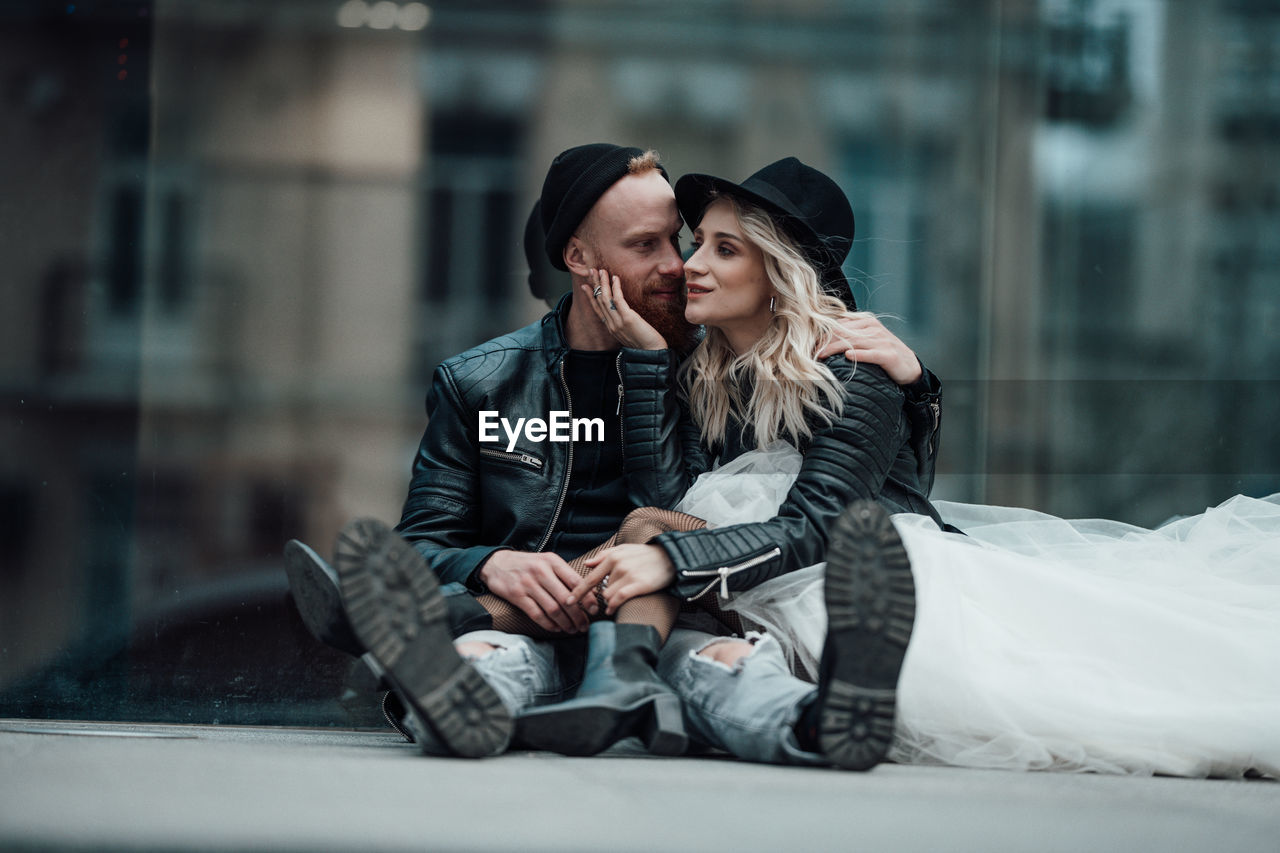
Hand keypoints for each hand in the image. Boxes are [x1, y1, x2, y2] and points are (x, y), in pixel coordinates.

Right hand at [478, 550, 592, 633]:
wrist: (497, 563)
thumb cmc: (528, 565)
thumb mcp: (547, 562)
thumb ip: (566, 575)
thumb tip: (590, 592)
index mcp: (552, 561)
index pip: (575, 581)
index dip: (587, 598)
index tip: (594, 610)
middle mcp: (541, 571)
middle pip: (565, 598)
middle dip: (578, 615)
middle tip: (584, 625)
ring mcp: (528, 583)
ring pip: (552, 608)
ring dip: (565, 622)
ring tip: (572, 629)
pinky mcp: (517, 595)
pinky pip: (536, 614)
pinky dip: (548, 624)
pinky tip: (555, 628)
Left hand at [566, 544, 674, 615]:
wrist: (670, 558)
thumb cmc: (645, 555)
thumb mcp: (624, 550)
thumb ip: (604, 556)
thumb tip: (587, 564)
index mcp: (613, 557)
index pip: (591, 577)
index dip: (578, 591)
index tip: (568, 601)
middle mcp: (618, 565)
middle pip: (600, 590)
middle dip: (599, 598)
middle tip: (601, 604)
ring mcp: (628, 575)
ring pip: (608, 595)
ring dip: (609, 602)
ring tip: (615, 603)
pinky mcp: (638, 584)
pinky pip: (619, 599)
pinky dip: (613, 606)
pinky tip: (612, 610)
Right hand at [580, 268, 666, 349]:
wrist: (653, 355)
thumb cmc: (646, 346)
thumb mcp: (630, 334)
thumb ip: (625, 325)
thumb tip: (626, 316)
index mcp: (611, 328)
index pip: (597, 310)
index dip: (590, 297)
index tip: (585, 286)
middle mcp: (612, 325)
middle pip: (599, 301)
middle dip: (595, 285)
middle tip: (592, 271)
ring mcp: (618, 322)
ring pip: (606, 299)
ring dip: (603, 283)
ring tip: (601, 271)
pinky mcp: (627, 319)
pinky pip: (618, 300)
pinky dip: (616, 288)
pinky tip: (615, 278)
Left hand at [816, 312, 922, 385]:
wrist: (910, 366)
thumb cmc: (884, 354)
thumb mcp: (867, 341)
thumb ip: (850, 337)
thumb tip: (824, 340)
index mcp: (866, 322)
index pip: (839, 326)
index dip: (822, 335)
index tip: (809, 346)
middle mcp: (873, 329)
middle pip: (843, 333)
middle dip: (824, 342)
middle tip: (810, 353)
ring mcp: (881, 340)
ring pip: (853, 342)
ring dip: (834, 349)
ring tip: (820, 356)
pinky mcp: (888, 354)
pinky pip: (871, 353)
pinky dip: (859, 355)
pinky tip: (847, 357)